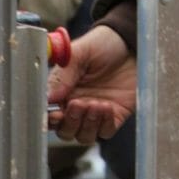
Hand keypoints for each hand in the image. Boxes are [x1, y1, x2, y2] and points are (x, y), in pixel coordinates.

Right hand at [47, 24, 136, 144]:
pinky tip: (107, 107)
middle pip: (65, 131)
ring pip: (83, 136)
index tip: (55, 113)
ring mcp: (95, 113)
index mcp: (63, 93)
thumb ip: (63, 74)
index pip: (49, 115)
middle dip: (70, 122)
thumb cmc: (102, 44)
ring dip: (88, 124)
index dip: (49, 119)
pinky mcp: (115, 116)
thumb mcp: (79, 53)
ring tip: (96, 103)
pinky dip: (104, 124)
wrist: (131, 43)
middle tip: (78, 104)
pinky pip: (105, 132)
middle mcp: (77, 106)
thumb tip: (48, 97)